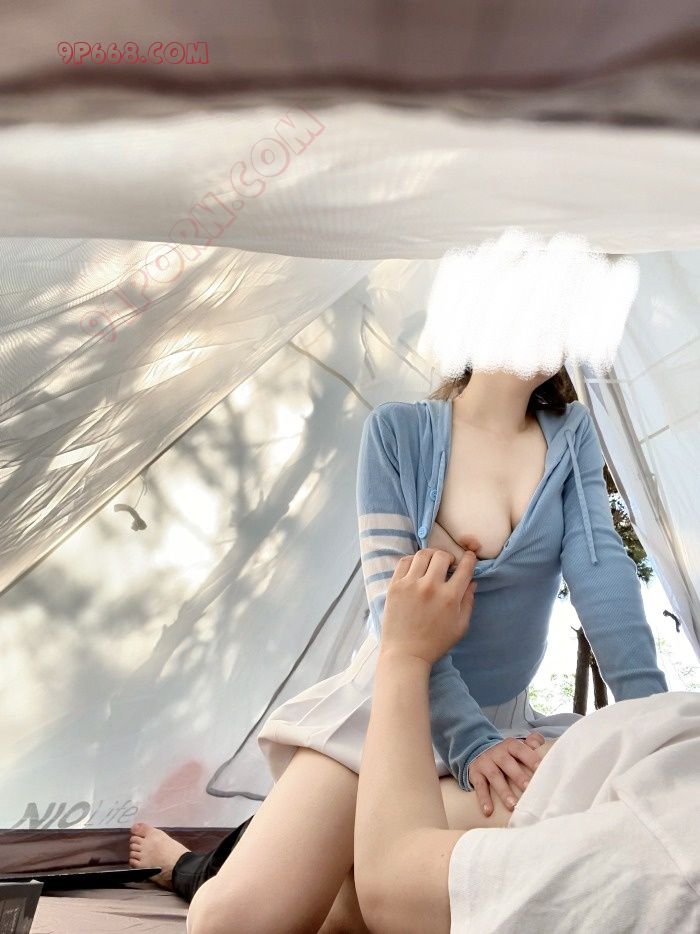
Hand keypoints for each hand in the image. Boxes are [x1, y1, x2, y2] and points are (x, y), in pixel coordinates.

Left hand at [380, 547, 477, 665]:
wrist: (405, 654)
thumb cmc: (435, 643)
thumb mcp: (460, 626)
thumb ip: (468, 601)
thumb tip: (472, 580)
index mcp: (450, 597)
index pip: (464, 567)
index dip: (469, 558)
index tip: (469, 556)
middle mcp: (430, 586)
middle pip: (442, 556)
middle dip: (448, 557)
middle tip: (447, 565)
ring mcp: (410, 584)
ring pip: (423, 554)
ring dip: (431, 556)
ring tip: (431, 565)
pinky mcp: (394, 586)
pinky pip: (404, 562)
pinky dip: (413, 560)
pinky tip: (416, 569)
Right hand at [468, 731, 546, 814]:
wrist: (479, 751)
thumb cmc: (508, 754)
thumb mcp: (518, 746)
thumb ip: (532, 743)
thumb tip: (538, 745)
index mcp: (510, 745)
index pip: (520, 749)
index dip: (530, 758)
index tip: (540, 769)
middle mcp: (497, 753)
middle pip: (507, 763)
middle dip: (518, 776)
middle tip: (528, 788)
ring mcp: (485, 763)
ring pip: (494, 776)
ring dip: (503, 791)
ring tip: (512, 805)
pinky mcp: (475, 773)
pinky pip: (479, 786)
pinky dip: (484, 799)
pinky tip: (488, 811)